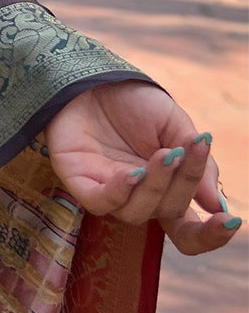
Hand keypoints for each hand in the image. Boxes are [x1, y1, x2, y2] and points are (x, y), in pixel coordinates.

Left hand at [45, 81, 239, 255]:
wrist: (94, 77)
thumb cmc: (135, 103)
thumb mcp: (175, 125)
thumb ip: (197, 163)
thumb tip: (216, 205)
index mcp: (167, 189)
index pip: (189, 228)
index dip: (209, 235)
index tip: (230, 221)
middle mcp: (140, 197)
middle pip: (168, 215)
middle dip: (183, 184)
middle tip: (184, 151)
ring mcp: (110, 193)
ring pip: (136, 213)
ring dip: (155, 185)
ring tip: (163, 154)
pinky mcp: (81, 183)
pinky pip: (100, 203)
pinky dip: (119, 192)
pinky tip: (132, 173)